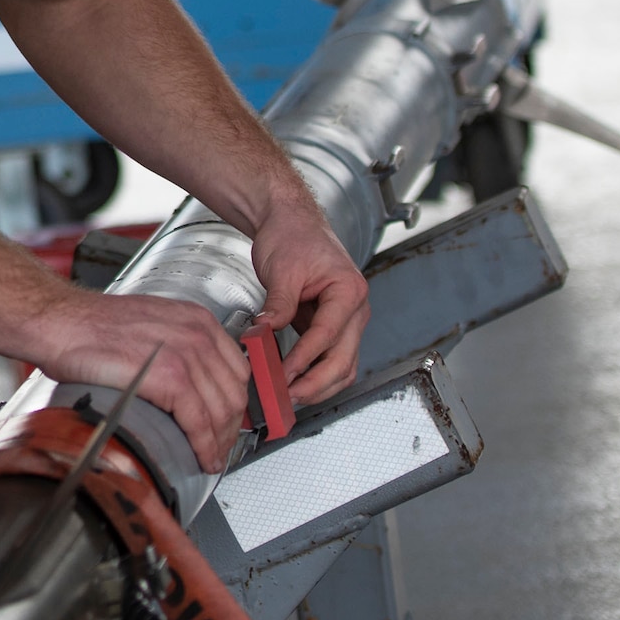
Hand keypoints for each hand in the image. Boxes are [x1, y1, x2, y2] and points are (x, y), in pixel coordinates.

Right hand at [31, 289, 251, 473]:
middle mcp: (197, 333)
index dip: (233, 403)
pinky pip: (199, 421)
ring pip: (221, 410)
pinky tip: (201, 457)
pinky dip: (204, 446)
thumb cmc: (89, 328)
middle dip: (229, 428)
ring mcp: (186, 354)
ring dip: (219, 442)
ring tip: (210, 459)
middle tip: (220, 448)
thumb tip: (187, 383)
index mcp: (195, 319)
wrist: (60, 324)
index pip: (236, 369)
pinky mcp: (170, 377)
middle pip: (233, 392)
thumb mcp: (149, 326)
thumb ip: (175, 347)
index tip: (226, 422)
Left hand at [250, 201, 368, 405]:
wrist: (291, 222)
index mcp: (348, 291)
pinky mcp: (333, 327)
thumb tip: (264, 334)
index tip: (283, 376)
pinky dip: (315, 374)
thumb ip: (277, 305)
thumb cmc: (292, 236)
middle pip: (344, 360)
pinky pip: (331, 359)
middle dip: (316, 384)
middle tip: (286, 397)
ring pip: (343, 366)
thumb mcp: (281, 270)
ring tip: (288, 397)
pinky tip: (292, 382)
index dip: (305, 359)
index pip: (328, 335)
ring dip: (318, 386)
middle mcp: (355, 309)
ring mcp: (347, 320)